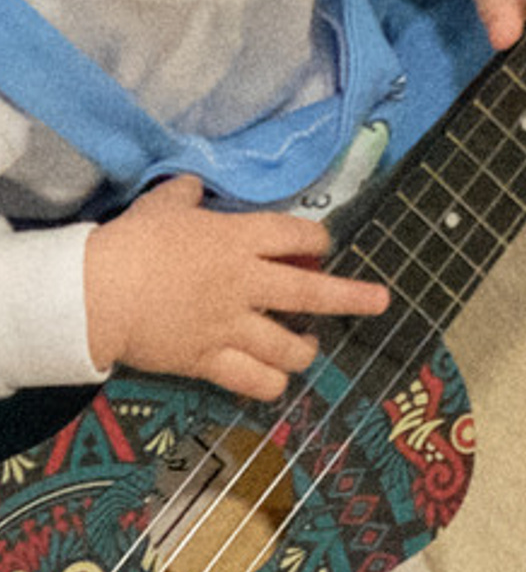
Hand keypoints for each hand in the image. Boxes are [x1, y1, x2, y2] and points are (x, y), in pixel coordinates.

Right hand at [83, 178, 390, 400]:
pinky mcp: (208, 360)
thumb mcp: (163, 205)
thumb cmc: (133, 242)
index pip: (299, 238)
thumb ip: (187, 194)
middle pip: (312, 293)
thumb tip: (193, 187)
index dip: (316, 244)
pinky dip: (270, 384)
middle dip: (352, 297)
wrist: (97, 292)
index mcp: (240, 239)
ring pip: (288, 346)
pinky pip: (253, 380)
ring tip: (306, 348)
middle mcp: (246, 283)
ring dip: (304, 349)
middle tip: (381, 301)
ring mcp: (231, 325)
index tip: (317, 249)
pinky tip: (275, 381)